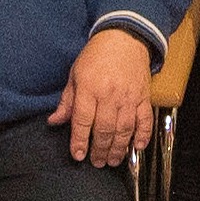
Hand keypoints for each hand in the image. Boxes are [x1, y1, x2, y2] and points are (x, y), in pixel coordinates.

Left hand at [52, 26, 156, 166]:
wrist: (124, 37)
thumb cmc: (96, 56)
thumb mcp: (75, 74)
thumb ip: (67, 101)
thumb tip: (54, 122)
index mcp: (89, 88)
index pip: (83, 120)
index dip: (80, 141)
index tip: (78, 155)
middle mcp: (109, 95)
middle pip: (104, 129)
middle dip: (100, 150)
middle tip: (97, 162)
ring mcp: (129, 97)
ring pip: (124, 129)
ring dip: (119, 148)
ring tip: (113, 161)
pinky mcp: (144, 97)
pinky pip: (145, 120)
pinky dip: (143, 136)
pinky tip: (137, 147)